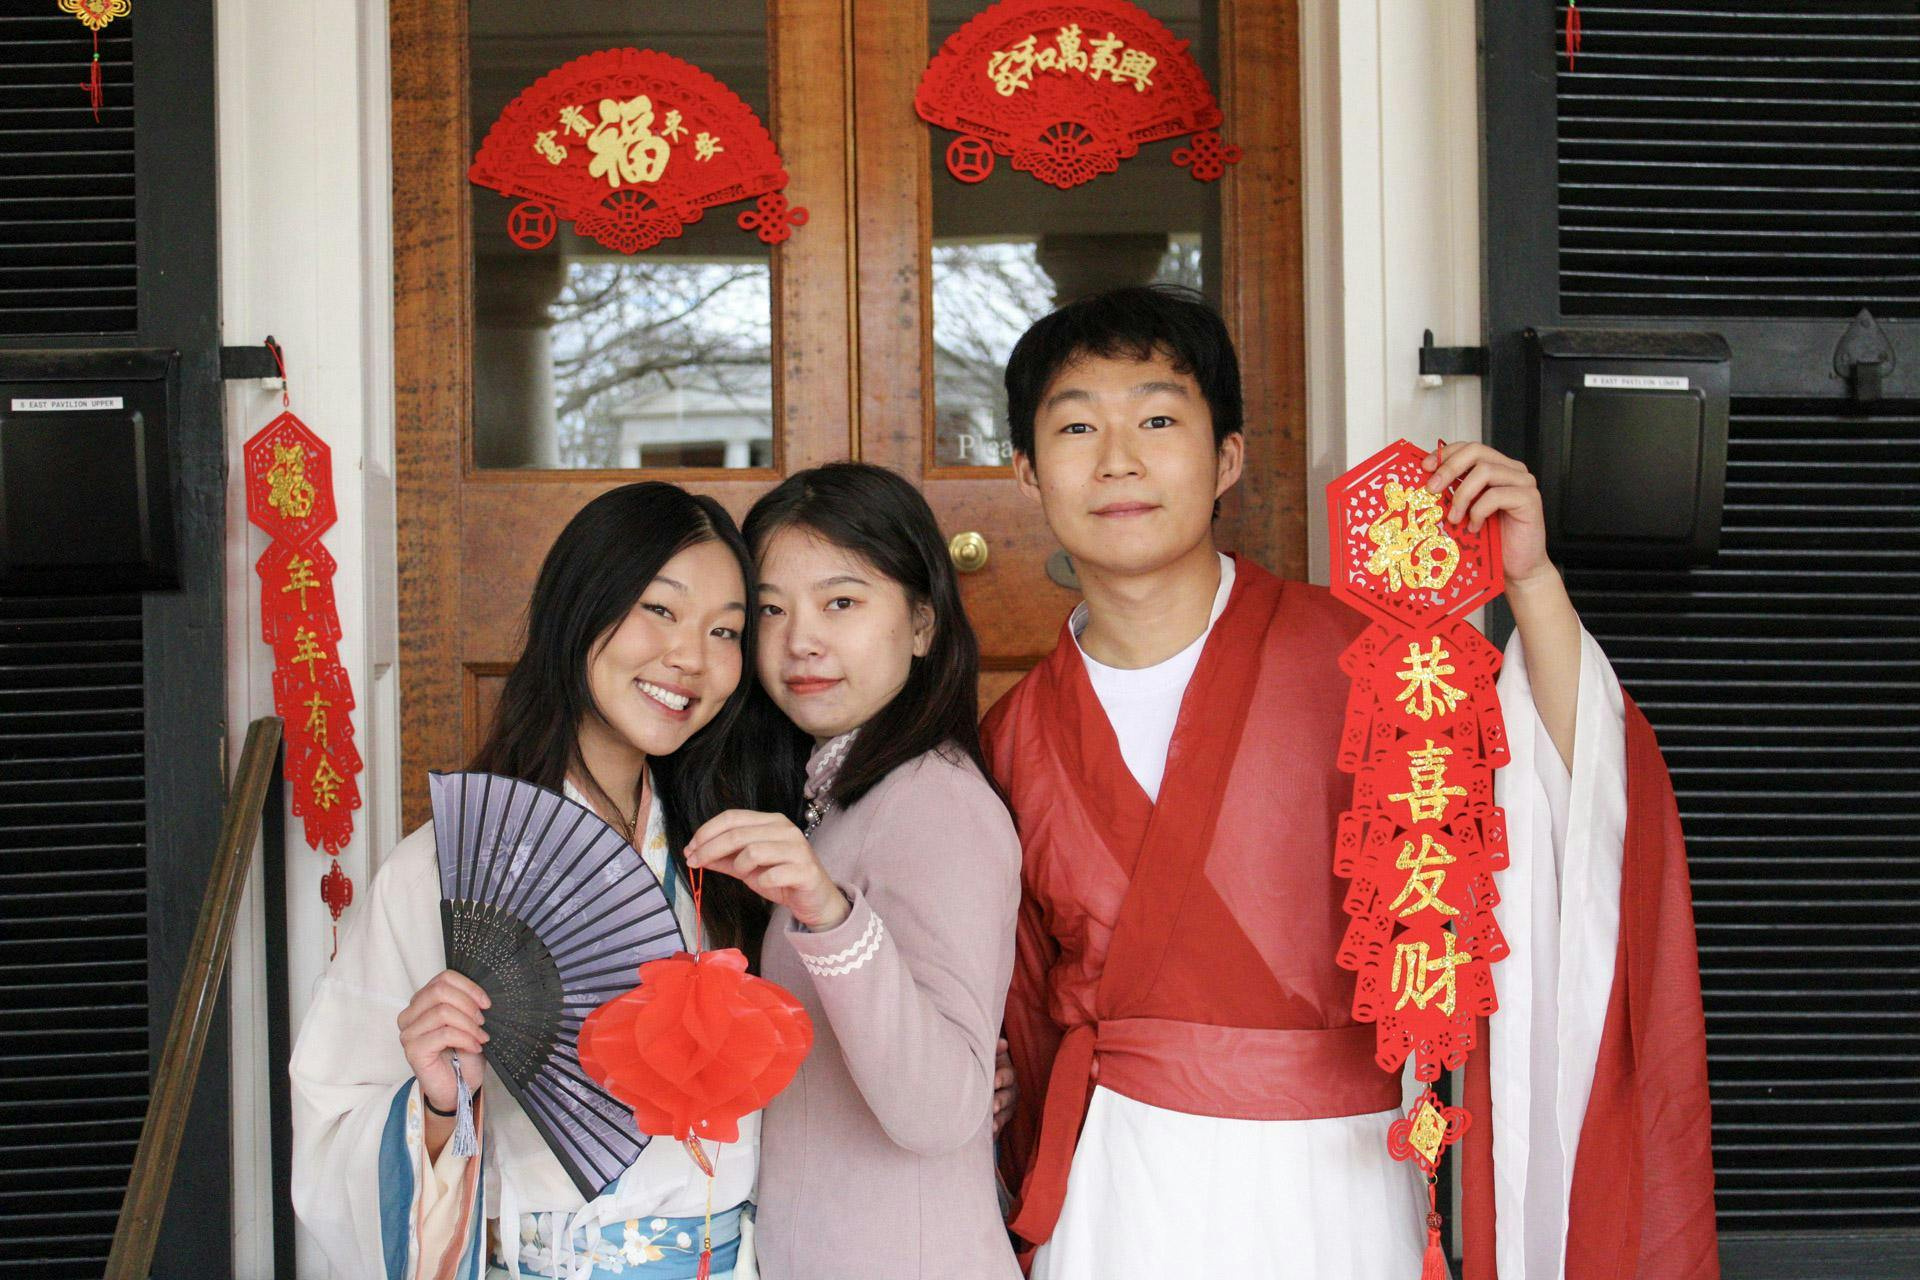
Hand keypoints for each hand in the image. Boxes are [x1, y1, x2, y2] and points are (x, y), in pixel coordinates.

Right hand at [397, 969, 489, 1114]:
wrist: (460, 1087)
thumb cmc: (463, 1054)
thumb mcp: (468, 1023)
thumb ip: (467, 1004)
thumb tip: (481, 994)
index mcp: (422, 1002)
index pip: (443, 978)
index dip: (468, 987)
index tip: (486, 1003)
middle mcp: (410, 1015)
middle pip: (440, 991)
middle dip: (468, 1004)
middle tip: (482, 1020)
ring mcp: (409, 1033)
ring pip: (442, 1011)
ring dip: (469, 1024)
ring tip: (480, 1037)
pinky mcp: (413, 1050)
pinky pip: (444, 1034)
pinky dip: (465, 1038)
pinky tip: (474, 1047)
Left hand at [686, 809, 849, 930]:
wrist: (815, 900)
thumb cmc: (781, 879)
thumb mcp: (746, 868)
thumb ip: (723, 859)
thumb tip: (694, 854)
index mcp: (771, 822)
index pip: (732, 817)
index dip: (707, 831)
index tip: (690, 848)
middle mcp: (785, 830)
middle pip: (738, 834)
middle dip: (710, 849)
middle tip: (694, 863)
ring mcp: (797, 849)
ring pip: (753, 851)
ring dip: (739, 866)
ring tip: (743, 875)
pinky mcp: (805, 870)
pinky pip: (772, 874)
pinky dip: (761, 881)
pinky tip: (763, 884)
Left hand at [992, 1037, 1016, 1136]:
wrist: (979, 1081)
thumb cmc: (984, 1065)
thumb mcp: (989, 1056)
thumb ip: (994, 1049)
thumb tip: (1002, 1042)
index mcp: (1007, 1074)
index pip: (1008, 1076)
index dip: (1002, 1078)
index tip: (995, 1082)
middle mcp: (1010, 1091)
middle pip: (1008, 1097)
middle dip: (1001, 1101)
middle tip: (992, 1106)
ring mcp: (1006, 1108)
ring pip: (1005, 1114)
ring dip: (999, 1119)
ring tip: (991, 1124)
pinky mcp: (1000, 1121)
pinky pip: (999, 1127)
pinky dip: (995, 1131)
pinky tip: (989, 1135)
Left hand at [1422, 442, 1554, 586]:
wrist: (1517, 568)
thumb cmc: (1491, 541)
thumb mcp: (1465, 511)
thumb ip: (1453, 493)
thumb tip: (1424, 482)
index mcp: (1496, 468)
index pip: (1468, 447)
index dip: (1445, 454)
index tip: (1425, 468)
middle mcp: (1511, 470)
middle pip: (1476, 451)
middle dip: (1448, 468)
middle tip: (1432, 490)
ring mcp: (1523, 482)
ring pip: (1485, 471)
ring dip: (1462, 495)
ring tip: (1455, 518)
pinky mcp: (1530, 498)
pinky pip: (1496, 495)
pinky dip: (1479, 511)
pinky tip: (1475, 527)